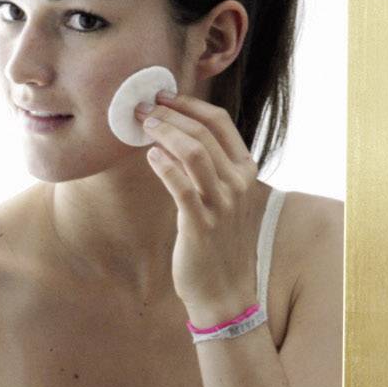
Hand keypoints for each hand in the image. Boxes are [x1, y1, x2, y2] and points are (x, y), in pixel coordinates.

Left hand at [137, 91, 260, 325]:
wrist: (224, 290)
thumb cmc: (217, 241)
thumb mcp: (221, 197)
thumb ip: (205, 167)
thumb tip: (170, 136)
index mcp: (245, 170)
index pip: (220, 122)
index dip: (189, 104)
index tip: (162, 95)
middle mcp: (238, 183)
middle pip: (203, 132)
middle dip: (170, 114)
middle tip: (142, 106)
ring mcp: (222, 204)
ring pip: (195, 153)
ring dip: (165, 133)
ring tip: (143, 124)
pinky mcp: (202, 225)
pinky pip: (183, 187)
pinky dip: (165, 166)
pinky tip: (150, 156)